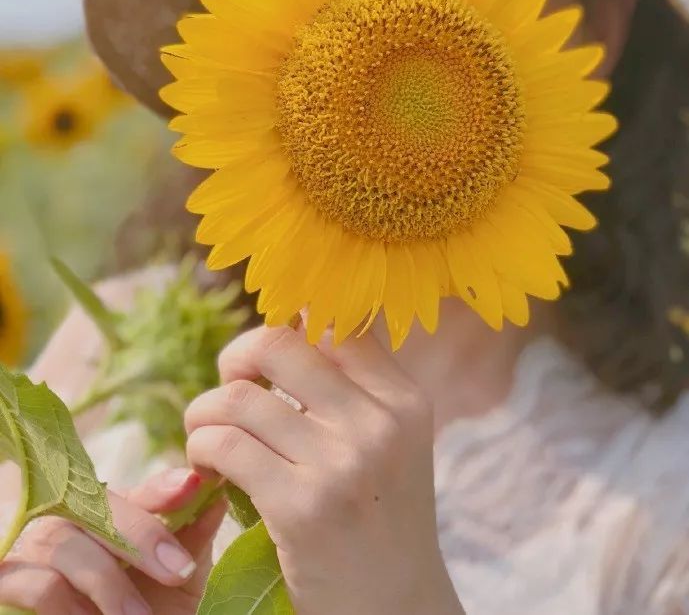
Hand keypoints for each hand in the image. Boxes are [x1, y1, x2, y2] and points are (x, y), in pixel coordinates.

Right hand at [0, 468, 224, 614]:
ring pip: (69, 544)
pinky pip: (38, 582)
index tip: (195, 485)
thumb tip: (218, 495)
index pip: (140, 488)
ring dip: (109, 585)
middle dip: (143, 536)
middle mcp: (73, 515)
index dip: (165, 486)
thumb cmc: (147, 611)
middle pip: (100, 506)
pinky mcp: (10, 578)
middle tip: (179, 571)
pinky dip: (71, 605)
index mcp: (115, 509)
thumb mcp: (177, 580)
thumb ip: (191, 538)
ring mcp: (37, 544)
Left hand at [185, 325, 464, 614]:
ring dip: (204, 414)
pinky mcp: (301, 508)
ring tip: (207, 438)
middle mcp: (379, 424)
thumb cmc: (380, 523)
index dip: (285, 329)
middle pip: (278, 344)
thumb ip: (351, 391)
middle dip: (236, 358)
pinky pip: (224, 445)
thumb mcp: (390, 446)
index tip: (264, 363)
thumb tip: (290, 324)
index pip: (333, 325)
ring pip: (239, 398)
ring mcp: (342, 464)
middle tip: (228, 389)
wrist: (396, 614)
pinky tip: (208, 469)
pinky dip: (200, 449)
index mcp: (404, 401)